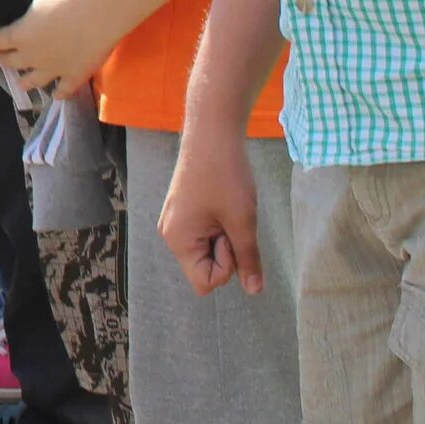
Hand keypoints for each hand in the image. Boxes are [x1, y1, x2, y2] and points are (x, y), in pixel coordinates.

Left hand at [0, 0, 115, 99]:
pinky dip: (59, 93)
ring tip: (21, 84)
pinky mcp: (73, 78)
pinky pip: (63, 90)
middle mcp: (31, 56)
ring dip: (25, 83)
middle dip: (4, 60)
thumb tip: (40, 13)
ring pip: (33, 81)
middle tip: (2, 59)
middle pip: (11, 63)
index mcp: (20, 35)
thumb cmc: (67, 0)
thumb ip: (37, 11)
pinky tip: (57, 95)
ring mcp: (52, 70)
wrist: (96, 17)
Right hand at [158, 124, 265, 297]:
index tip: (231, 234)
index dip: (227, 266)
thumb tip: (254, 291)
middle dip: (226, 251)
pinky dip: (218, 227)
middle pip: (204, 267)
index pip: (205, 282)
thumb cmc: (226, 176)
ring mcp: (175, 221)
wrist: (212, 133)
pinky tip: (222, 204)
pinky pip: (203, 234)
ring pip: (206, 250)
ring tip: (227, 209)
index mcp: (178, 240)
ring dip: (224, 237)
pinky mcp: (182, 210)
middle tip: (231, 219)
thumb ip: (248, 259)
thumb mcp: (243, 221)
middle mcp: (170, 234)